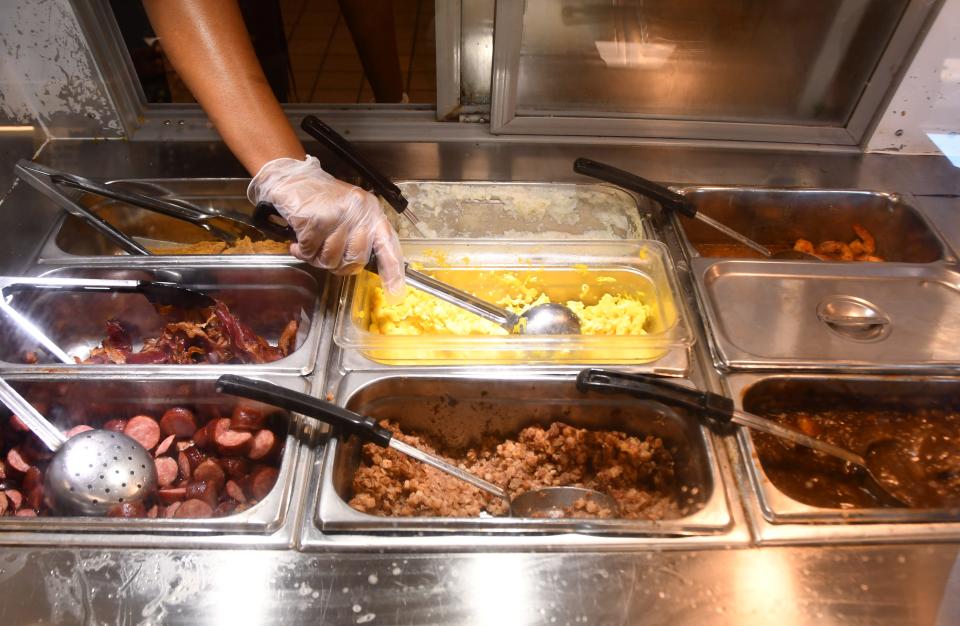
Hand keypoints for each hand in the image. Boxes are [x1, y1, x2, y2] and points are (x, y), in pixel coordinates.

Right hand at [247, 155, 404, 294]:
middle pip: (355, 259)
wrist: (292, 177)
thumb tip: (357, 265)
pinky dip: (301, 252)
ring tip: (310, 244)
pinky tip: (297, 242)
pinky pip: (310, 252)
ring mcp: (338, 215)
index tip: (395, 293)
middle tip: (324, 255)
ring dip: (316, 258)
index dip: (393, 271)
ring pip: (331, 259)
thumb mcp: (348, 213)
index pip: (388, 244)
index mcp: (371, 212)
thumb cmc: (320, 199)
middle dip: (337, 265)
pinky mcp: (317, 220)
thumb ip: (358, 236)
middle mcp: (359, 212)